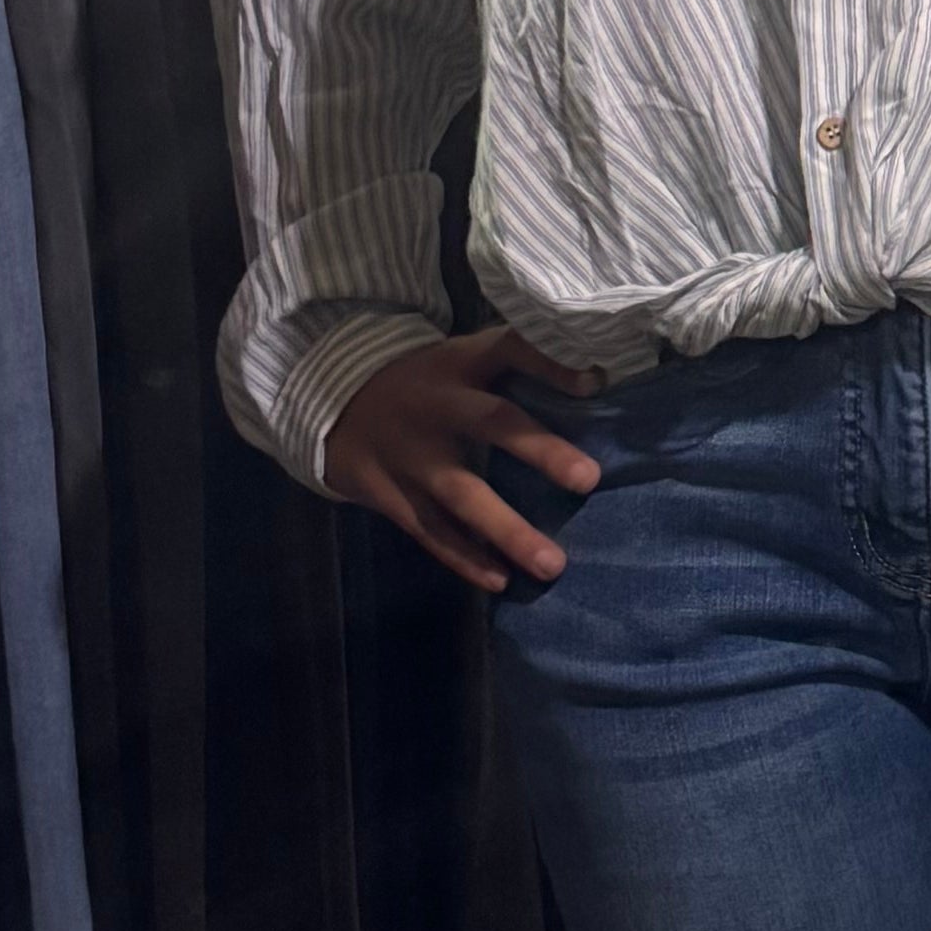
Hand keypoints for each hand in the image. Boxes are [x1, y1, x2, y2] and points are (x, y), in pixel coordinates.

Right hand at [324, 323, 604, 594]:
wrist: (332, 401)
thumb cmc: (424, 383)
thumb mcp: (459, 358)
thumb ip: (514, 364)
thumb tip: (598, 381)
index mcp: (459, 364)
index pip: (509, 350)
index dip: (550, 362)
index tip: (595, 382)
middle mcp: (436, 405)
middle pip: (491, 422)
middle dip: (540, 449)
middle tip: (590, 479)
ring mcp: (409, 454)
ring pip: (462, 494)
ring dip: (507, 530)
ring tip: (552, 564)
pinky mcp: (387, 493)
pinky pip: (431, 530)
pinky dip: (465, 557)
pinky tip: (500, 580)